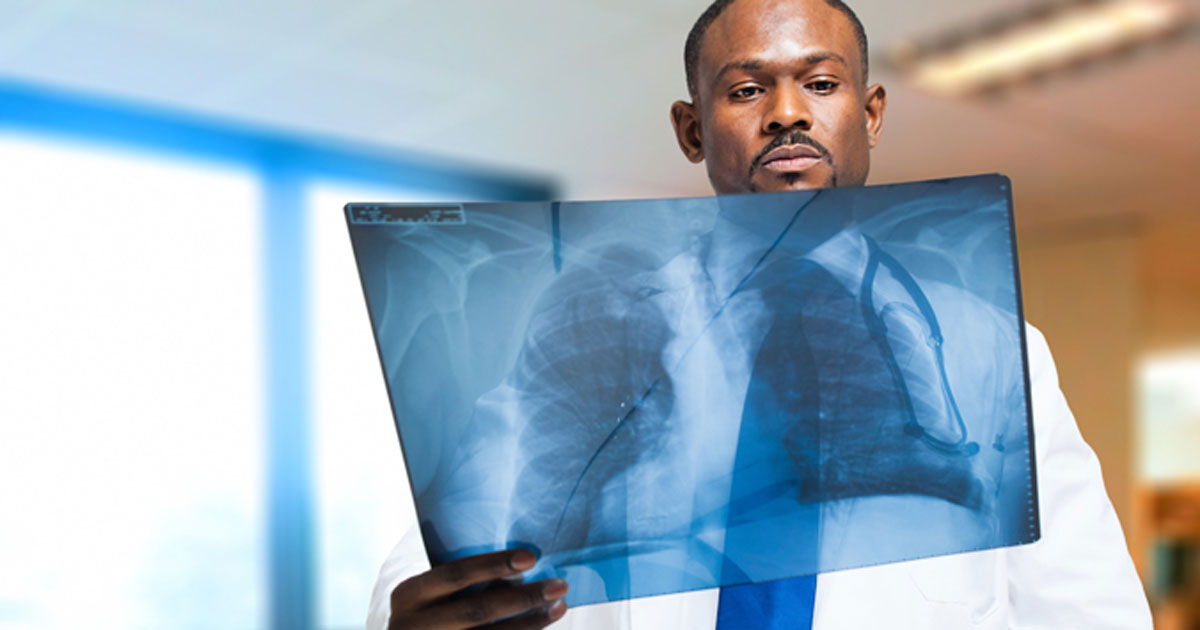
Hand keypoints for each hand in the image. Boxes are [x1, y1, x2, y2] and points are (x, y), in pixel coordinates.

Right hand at [388, 549, 568, 628]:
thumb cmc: (426, 610)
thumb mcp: (428, 593)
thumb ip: (459, 581)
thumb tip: (521, 564)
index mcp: (409, 595)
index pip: (454, 574)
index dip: (492, 565)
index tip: (530, 558)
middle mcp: (415, 625)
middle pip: (476, 610)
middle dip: (522, 598)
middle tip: (559, 585)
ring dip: (530, 623)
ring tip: (559, 607)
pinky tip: (540, 626)